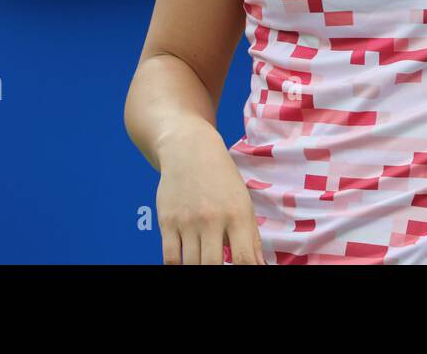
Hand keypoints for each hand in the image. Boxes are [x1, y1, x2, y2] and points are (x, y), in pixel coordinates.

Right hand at [155, 123, 266, 263]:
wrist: (189, 150)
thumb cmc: (222, 179)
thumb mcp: (244, 204)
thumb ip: (251, 238)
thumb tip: (260, 267)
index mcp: (237, 214)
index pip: (244, 259)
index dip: (246, 275)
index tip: (244, 277)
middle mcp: (212, 218)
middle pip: (213, 266)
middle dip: (217, 275)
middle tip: (219, 269)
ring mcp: (187, 221)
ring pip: (191, 265)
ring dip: (199, 269)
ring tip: (204, 262)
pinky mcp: (166, 221)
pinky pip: (170, 258)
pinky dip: (177, 267)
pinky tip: (185, 264)